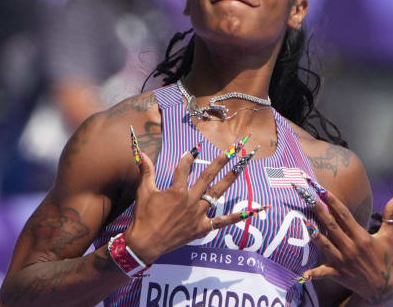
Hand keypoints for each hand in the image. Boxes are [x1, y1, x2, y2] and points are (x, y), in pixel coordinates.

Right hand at [124, 149, 252, 264]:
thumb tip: (141, 153)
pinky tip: (252, 211)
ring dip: (230, 179)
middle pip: (208, 176)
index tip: (195, 149)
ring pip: (217, 193)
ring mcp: (198, 214)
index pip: (184, 168)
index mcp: (177, 190)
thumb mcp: (144, 191)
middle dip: (221, 160)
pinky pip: (222, 222)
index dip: (189, 157)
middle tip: (232, 149)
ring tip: (241, 166)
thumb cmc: (144, 216)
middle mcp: (191, 200)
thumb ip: (146, 171)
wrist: (145, 243)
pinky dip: (237, 217)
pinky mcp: (202, 227)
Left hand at [304, 191, 392, 305]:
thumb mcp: (389, 236)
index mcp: (362, 237)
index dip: (333, 202)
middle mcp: (351, 247)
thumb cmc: (385, 258)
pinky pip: (324, 273)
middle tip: (306, 196)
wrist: (384, 288)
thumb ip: (391, 214)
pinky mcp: (338, 274)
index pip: (344, 215)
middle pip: (332, 226)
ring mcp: (344, 261)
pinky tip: (304, 273)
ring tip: (304, 222)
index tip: (322, 190)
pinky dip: (314, 273)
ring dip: (315, 235)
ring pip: (326, 245)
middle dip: (319, 210)